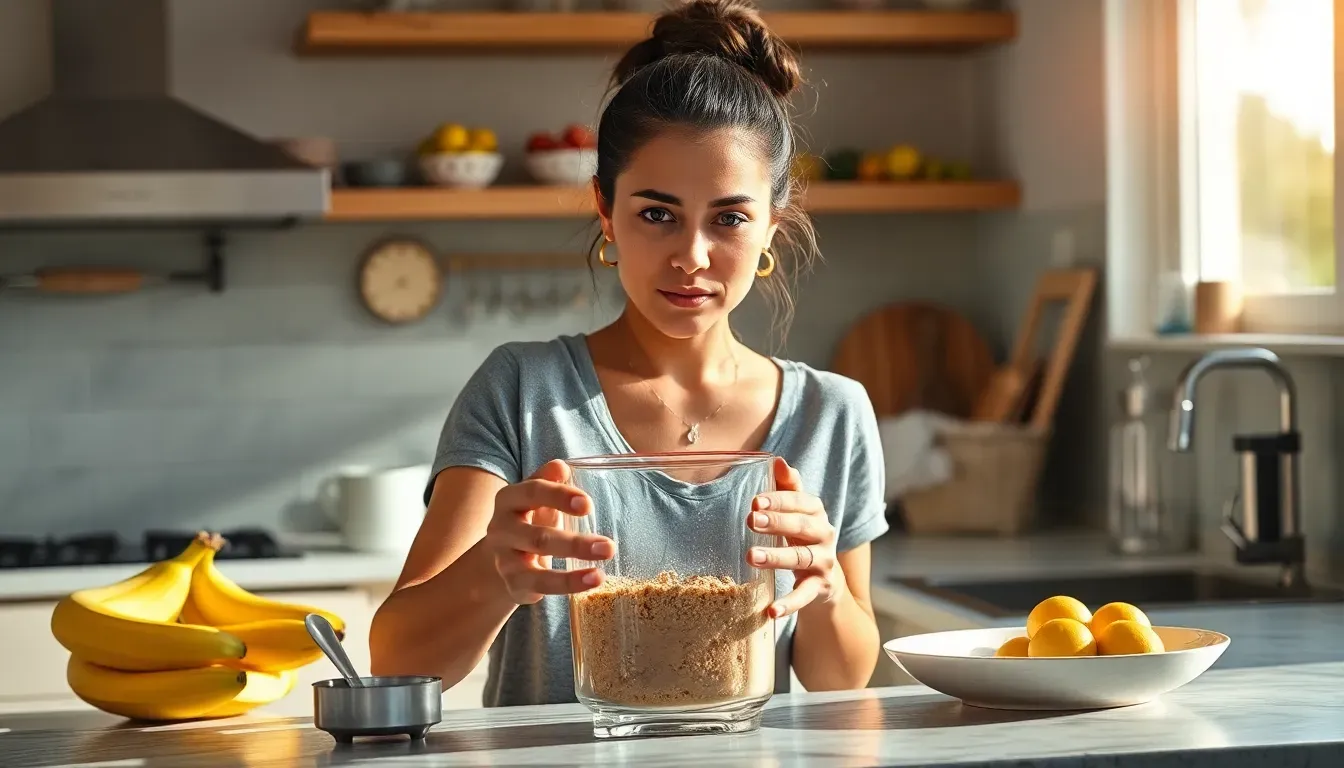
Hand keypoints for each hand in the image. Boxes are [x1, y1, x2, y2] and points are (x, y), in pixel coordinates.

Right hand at [485, 459, 614, 604]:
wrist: (502, 556)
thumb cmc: (529, 519)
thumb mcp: (537, 497)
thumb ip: (549, 481)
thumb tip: (561, 466)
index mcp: (509, 499)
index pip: (532, 493)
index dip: (560, 497)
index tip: (588, 505)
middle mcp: (501, 529)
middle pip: (538, 537)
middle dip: (574, 543)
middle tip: (609, 547)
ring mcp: (505, 559)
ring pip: (537, 570)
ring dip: (571, 574)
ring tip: (600, 575)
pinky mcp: (513, 583)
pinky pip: (540, 586)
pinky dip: (567, 585)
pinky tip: (590, 582)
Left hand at [746, 457, 840, 619]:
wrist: (826, 580)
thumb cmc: (802, 538)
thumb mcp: (797, 513)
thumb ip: (788, 488)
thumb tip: (777, 460)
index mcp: (816, 513)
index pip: (801, 502)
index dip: (779, 500)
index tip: (755, 500)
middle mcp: (824, 535)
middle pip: (802, 527)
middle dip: (777, 522)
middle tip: (751, 520)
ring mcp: (823, 563)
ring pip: (801, 558)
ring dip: (777, 558)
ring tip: (752, 557)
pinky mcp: (820, 588)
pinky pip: (804, 595)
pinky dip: (789, 604)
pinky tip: (771, 612)